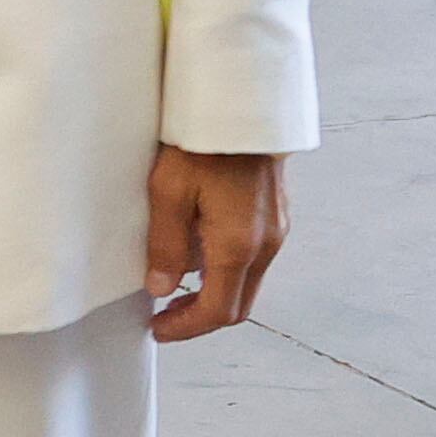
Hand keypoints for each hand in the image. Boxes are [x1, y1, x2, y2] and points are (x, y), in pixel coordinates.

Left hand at [142, 144, 288, 340]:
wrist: (244, 107)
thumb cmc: (204, 142)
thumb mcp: (168, 191)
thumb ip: (165, 245)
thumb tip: (160, 288)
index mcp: (238, 246)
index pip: (218, 311)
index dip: (187, 328)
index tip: (159, 329)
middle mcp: (266, 245)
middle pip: (239, 304)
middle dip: (200, 318)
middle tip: (165, 318)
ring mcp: (276, 231)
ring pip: (248, 282)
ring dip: (214, 294)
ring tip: (174, 289)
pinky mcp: (276, 216)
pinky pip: (252, 258)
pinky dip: (226, 271)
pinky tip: (197, 257)